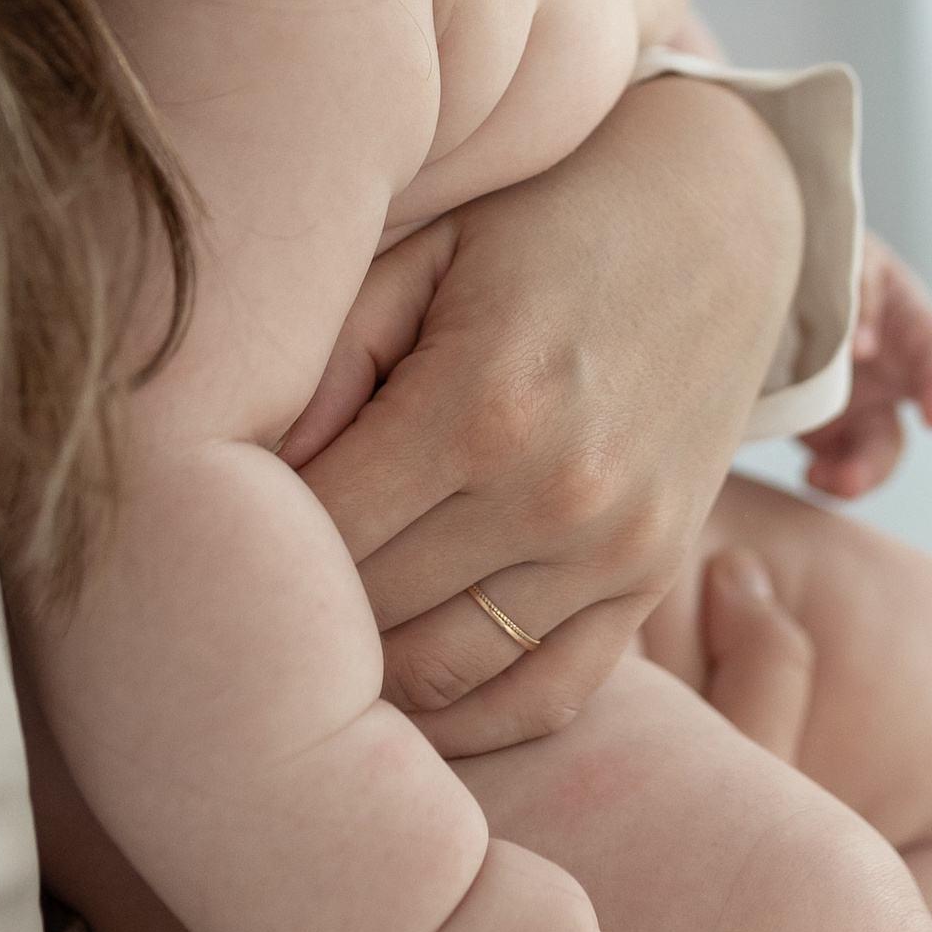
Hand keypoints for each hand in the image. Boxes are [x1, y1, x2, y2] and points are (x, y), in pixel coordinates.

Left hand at [287, 73, 804, 757]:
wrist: (721, 215)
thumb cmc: (543, 222)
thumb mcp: (425, 251)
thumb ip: (329, 361)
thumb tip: (243, 480)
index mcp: (478, 401)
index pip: (320, 536)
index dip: (249, 549)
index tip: (210, 537)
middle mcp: (555, 491)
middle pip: (370, 617)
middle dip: (296, 613)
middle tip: (243, 599)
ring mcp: (616, 549)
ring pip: (444, 675)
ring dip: (366, 672)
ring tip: (312, 635)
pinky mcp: (654, 579)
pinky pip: (544, 698)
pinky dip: (465, 717)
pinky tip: (403, 689)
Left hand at [799, 231, 931, 499]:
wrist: (767, 285)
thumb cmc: (817, 259)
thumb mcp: (836, 256)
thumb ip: (855, 293)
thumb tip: (865, 350)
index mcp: (906, 317)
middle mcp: (900, 366)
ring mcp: (868, 403)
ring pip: (885, 450)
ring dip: (862, 473)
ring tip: (819, 478)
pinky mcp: (834, 433)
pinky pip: (844, 467)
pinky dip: (830, 479)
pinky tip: (811, 474)